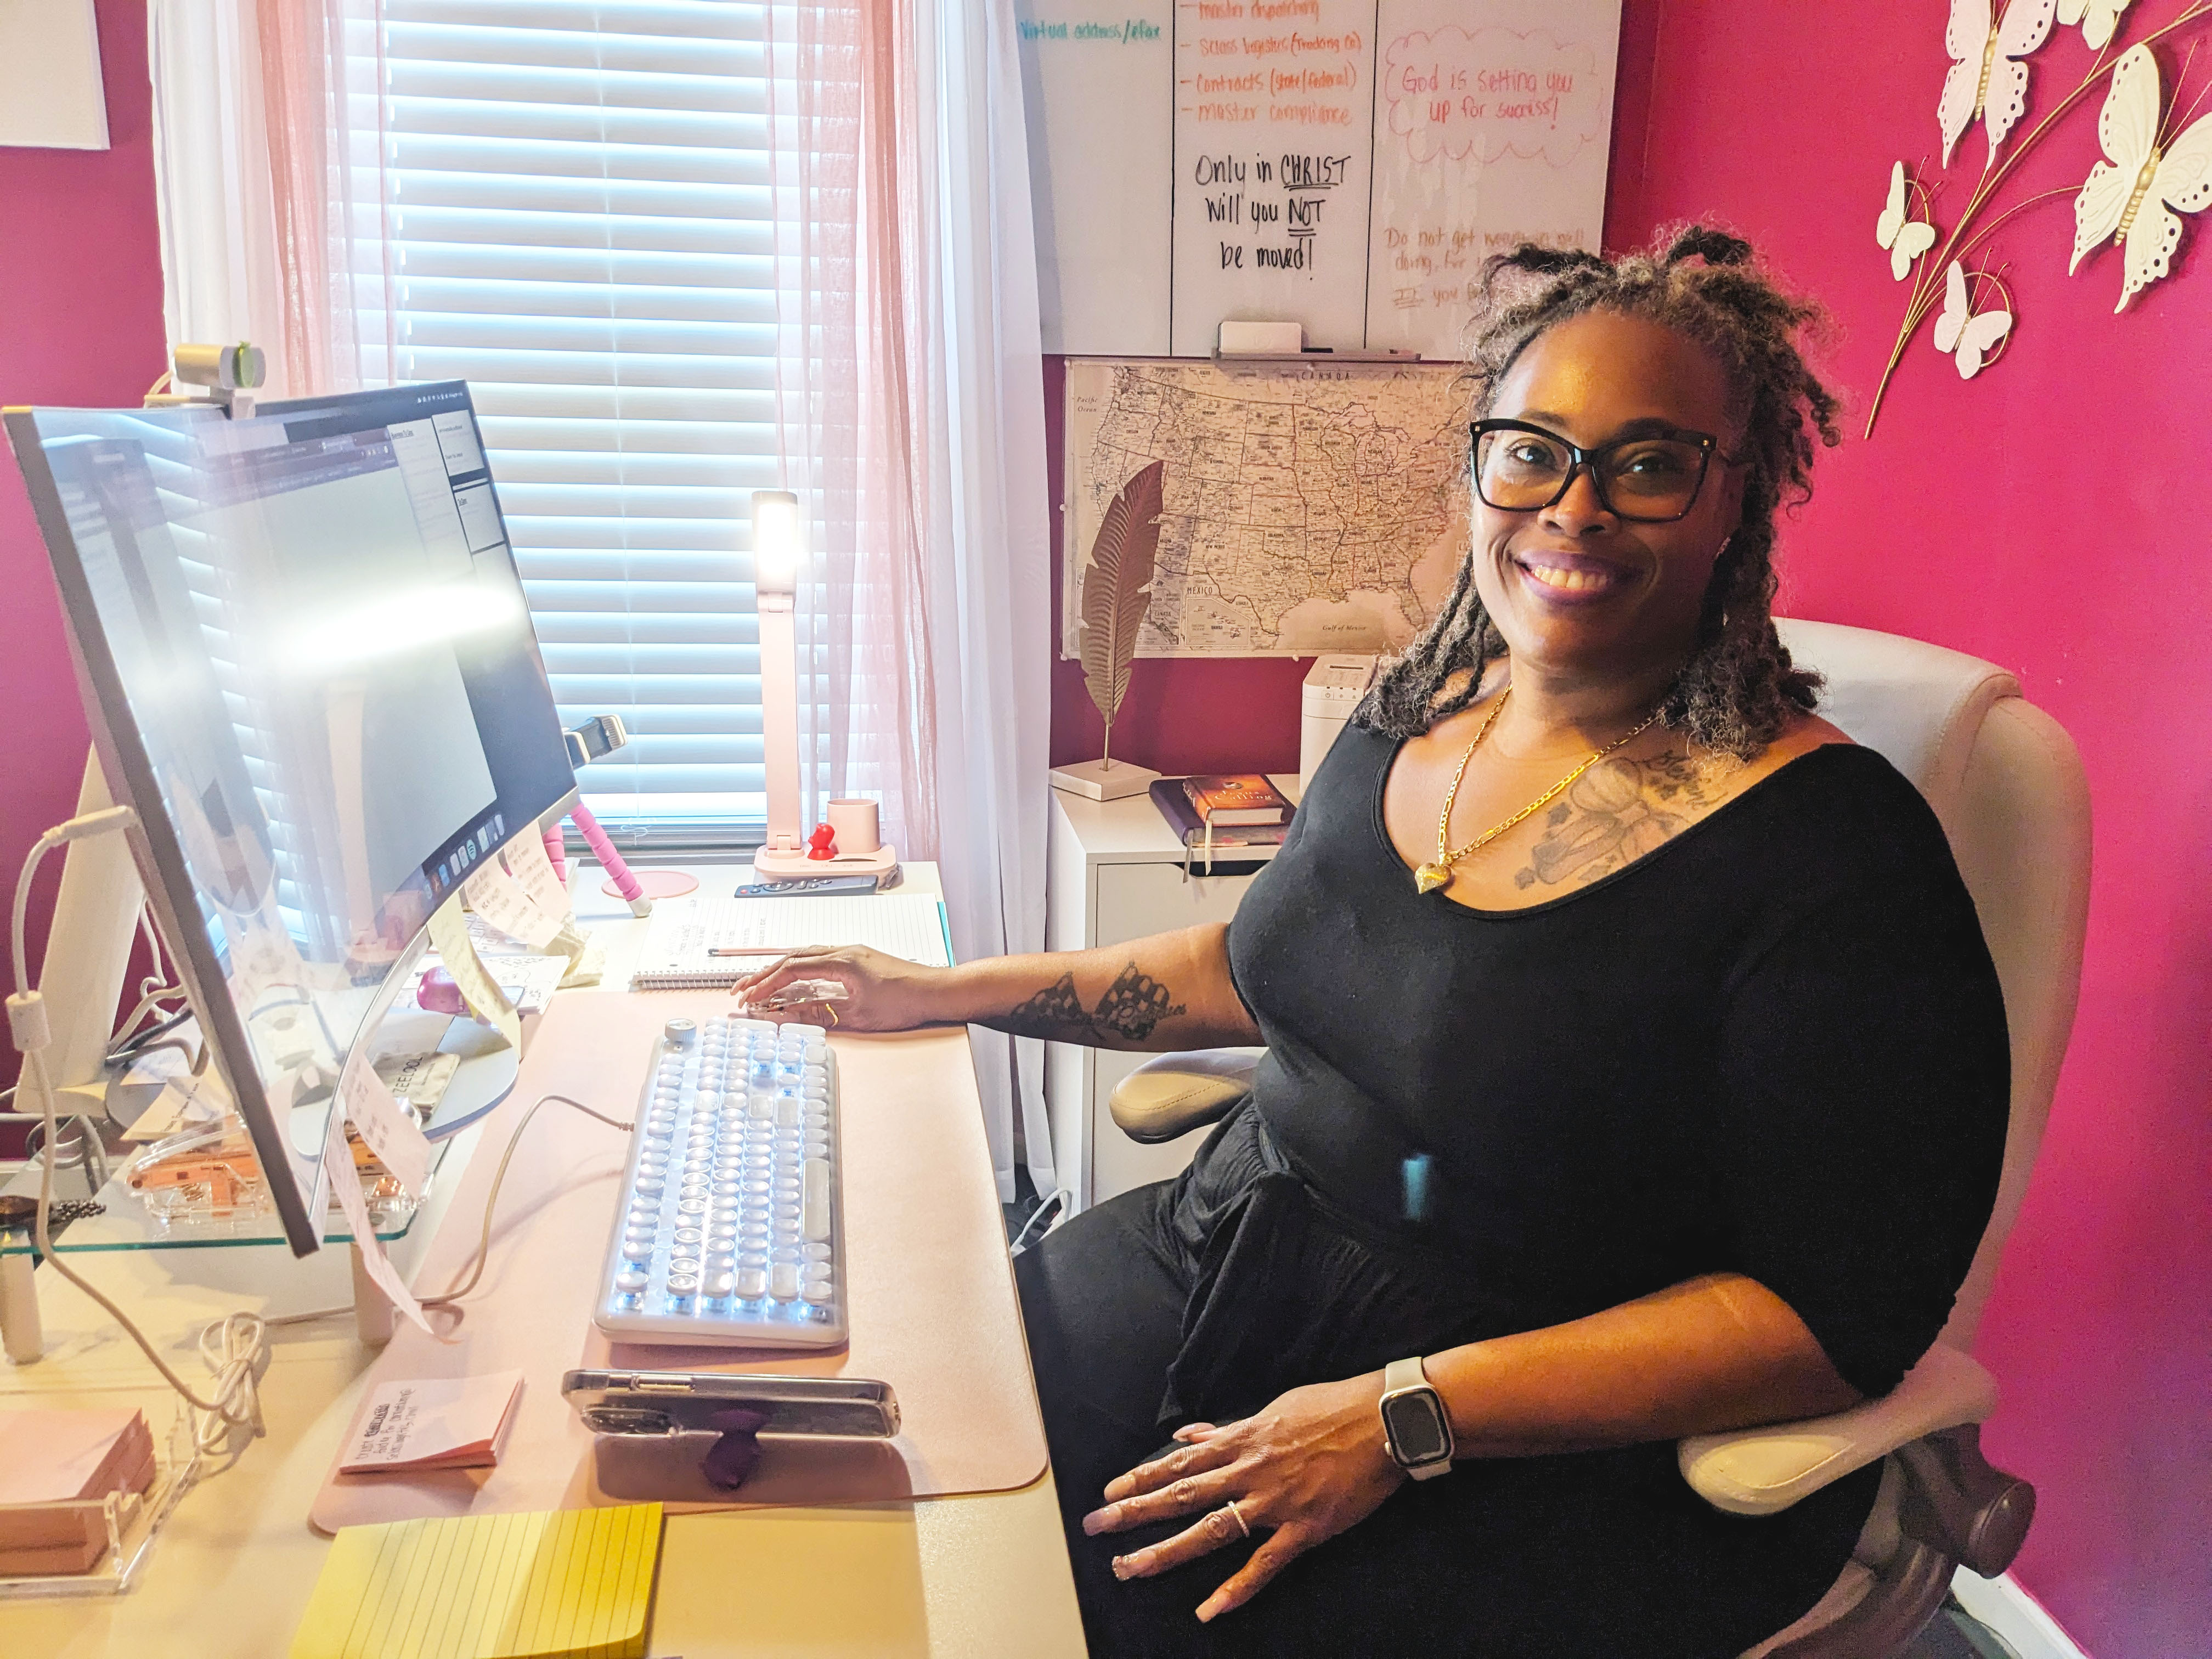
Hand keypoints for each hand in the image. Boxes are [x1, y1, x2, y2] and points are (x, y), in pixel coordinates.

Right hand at [728, 945, 948, 1031]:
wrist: (936, 990)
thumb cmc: (905, 1002)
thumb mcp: (858, 1016)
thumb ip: (819, 1014)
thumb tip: (786, 1015)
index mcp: (841, 962)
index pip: (792, 970)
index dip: (766, 985)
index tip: (748, 998)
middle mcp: (844, 951)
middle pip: (793, 958)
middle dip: (764, 974)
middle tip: (741, 989)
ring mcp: (852, 952)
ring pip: (805, 955)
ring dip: (780, 969)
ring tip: (760, 983)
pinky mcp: (859, 958)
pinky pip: (820, 958)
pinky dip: (800, 968)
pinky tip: (793, 978)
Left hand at [1080, 1373, 1406, 1622]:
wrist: (1385, 1420)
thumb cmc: (1332, 1409)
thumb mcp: (1274, 1408)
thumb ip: (1228, 1428)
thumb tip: (1190, 1435)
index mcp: (1242, 1440)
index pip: (1179, 1462)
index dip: (1141, 1477)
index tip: (1110, 1490)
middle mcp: (1249, 1470)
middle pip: (1181, 1494)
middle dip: (1135, 1512)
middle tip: (1097, 1527)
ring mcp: (1275, 1501)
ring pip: (1210, 1530)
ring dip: (1166, 1551)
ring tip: (1130, 1567)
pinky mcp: (1304, 1527)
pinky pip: (1264, 1563)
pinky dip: (1236, 1588)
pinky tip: (1209, 1608)